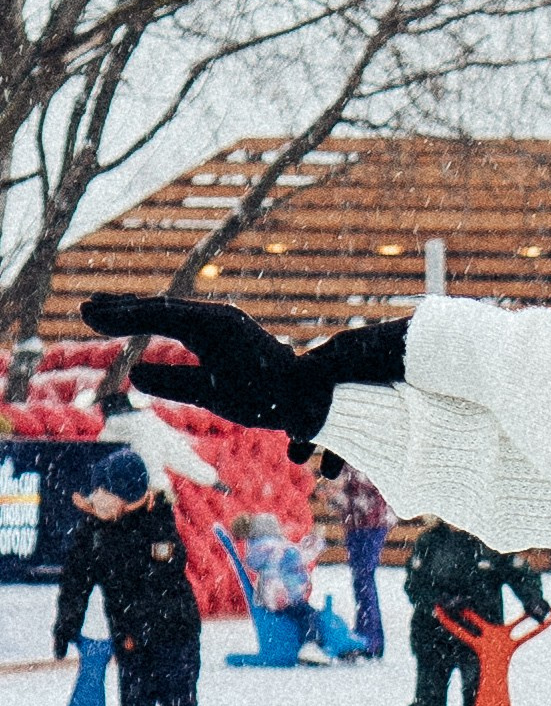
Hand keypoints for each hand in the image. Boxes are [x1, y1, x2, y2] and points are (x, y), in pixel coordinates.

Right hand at [82, 296, 406, 452]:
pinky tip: (145, 323)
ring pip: (171, 311)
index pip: (157, 315)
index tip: (88, 316)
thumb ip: (176, 383)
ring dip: (138, 311)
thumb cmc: (267, 399)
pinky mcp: (228, 331)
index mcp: (213, 326)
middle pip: (161, 306)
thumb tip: (136, 373)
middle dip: (122, 308)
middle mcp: (217, 317)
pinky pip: (184, 320)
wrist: (311, 393)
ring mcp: (224, 322)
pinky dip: (158, 320)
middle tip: (84, 307)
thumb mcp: (218, 397)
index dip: (120, 316)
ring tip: (105, 310)